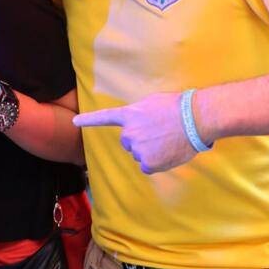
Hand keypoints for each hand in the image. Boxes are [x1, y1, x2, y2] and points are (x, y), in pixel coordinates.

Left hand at [73, 91, 196, 173]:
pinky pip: (148, 166)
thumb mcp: (152, 102)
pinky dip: (157, 163)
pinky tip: (167, 153)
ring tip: (167, 140)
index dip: (88, 120)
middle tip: (159, 133)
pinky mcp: (147, 162)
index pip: (104, 117)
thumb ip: (140, 113)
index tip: (74, 121)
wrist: (194, 119)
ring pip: (139, 154)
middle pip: (128, 142)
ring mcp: (137, 149)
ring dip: (150, 151)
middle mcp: (128, 133)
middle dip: (140, 140)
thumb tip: (141, 120)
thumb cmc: (179, 107)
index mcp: (130, 115)